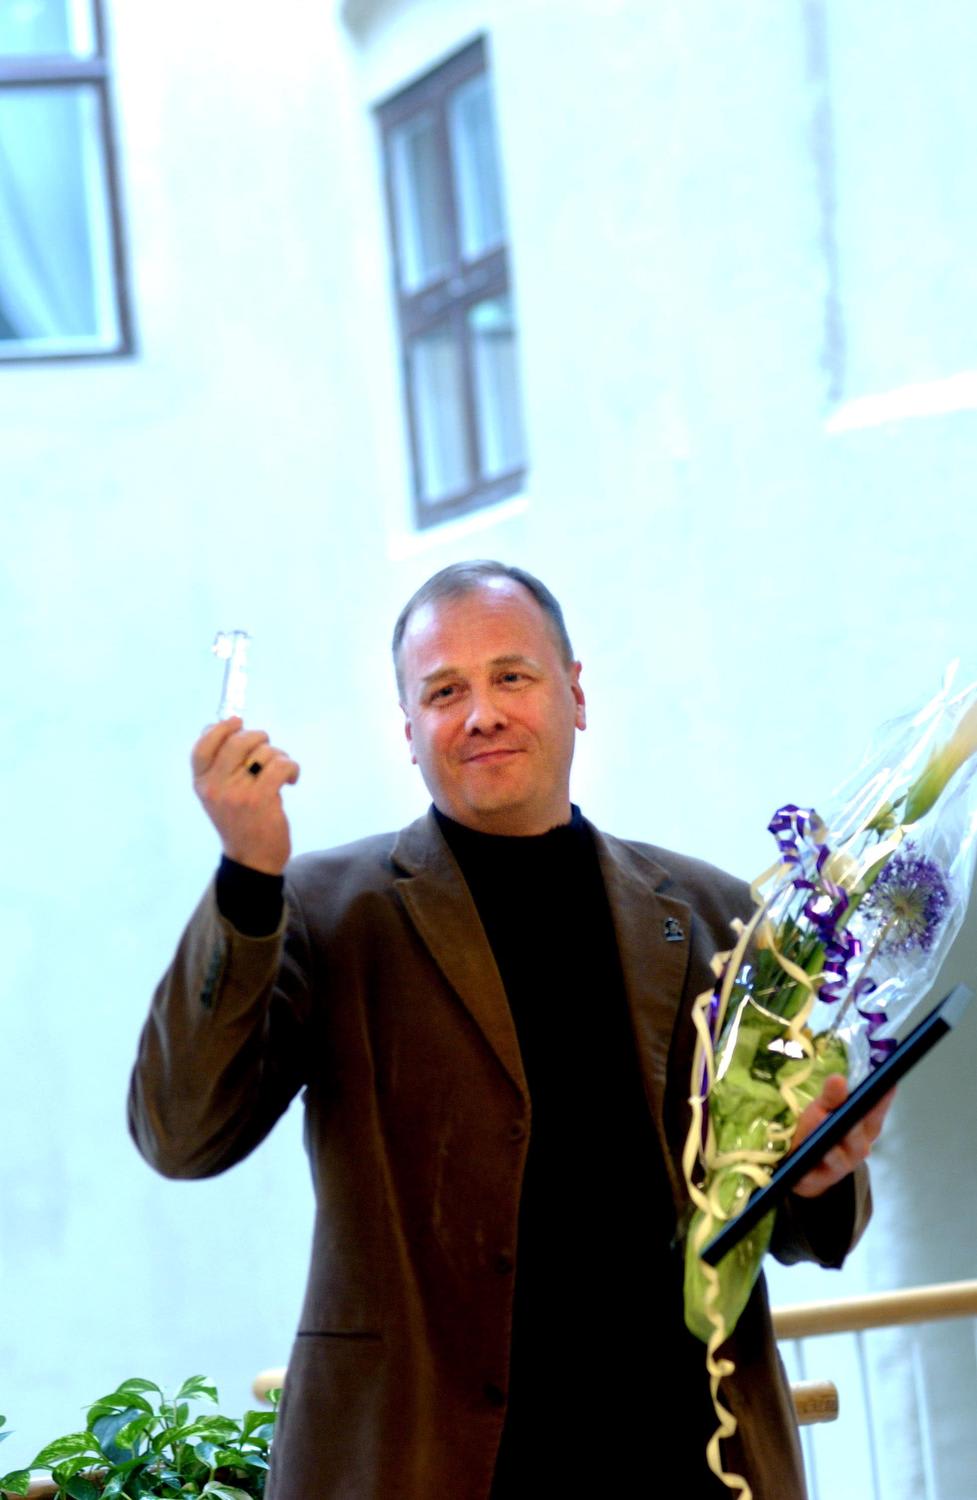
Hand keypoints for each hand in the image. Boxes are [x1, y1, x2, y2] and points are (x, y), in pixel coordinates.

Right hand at [191, 717, 299, 874]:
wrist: (252, 859)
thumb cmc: (239, 822)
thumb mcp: (219, 795)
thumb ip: (220, 765)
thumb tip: (224, 725)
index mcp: (201, 784)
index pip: (202, 745)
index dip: (220, 728)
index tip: (238, 722)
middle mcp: (215, 787)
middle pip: (237, 741)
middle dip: (258, 738)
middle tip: (268, 749)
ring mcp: (237, 793)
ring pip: (263, 752)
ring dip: (279, 756)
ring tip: (280, 772)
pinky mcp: (260, 799)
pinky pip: (280, 765)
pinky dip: (291, 767)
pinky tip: (291, 779)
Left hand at [789, 1073, 894, 1198]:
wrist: (803, 1166)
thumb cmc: (820, 1129)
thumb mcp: (824, 1108)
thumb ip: (832, 1096)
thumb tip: (838, 1078)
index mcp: (864, 1128)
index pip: (875, 1114)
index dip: (882, 1102)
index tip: (888, 1084)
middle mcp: (857, 1148)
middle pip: (858, 1137)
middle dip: (854, 1125)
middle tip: (850, 1108)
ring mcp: (839, 1166)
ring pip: (839, 1158)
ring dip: (833, 1147)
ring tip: (823, 1128)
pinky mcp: (818, 1179)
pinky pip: (815, 1174)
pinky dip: (810, 1168)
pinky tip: (807, 1159)